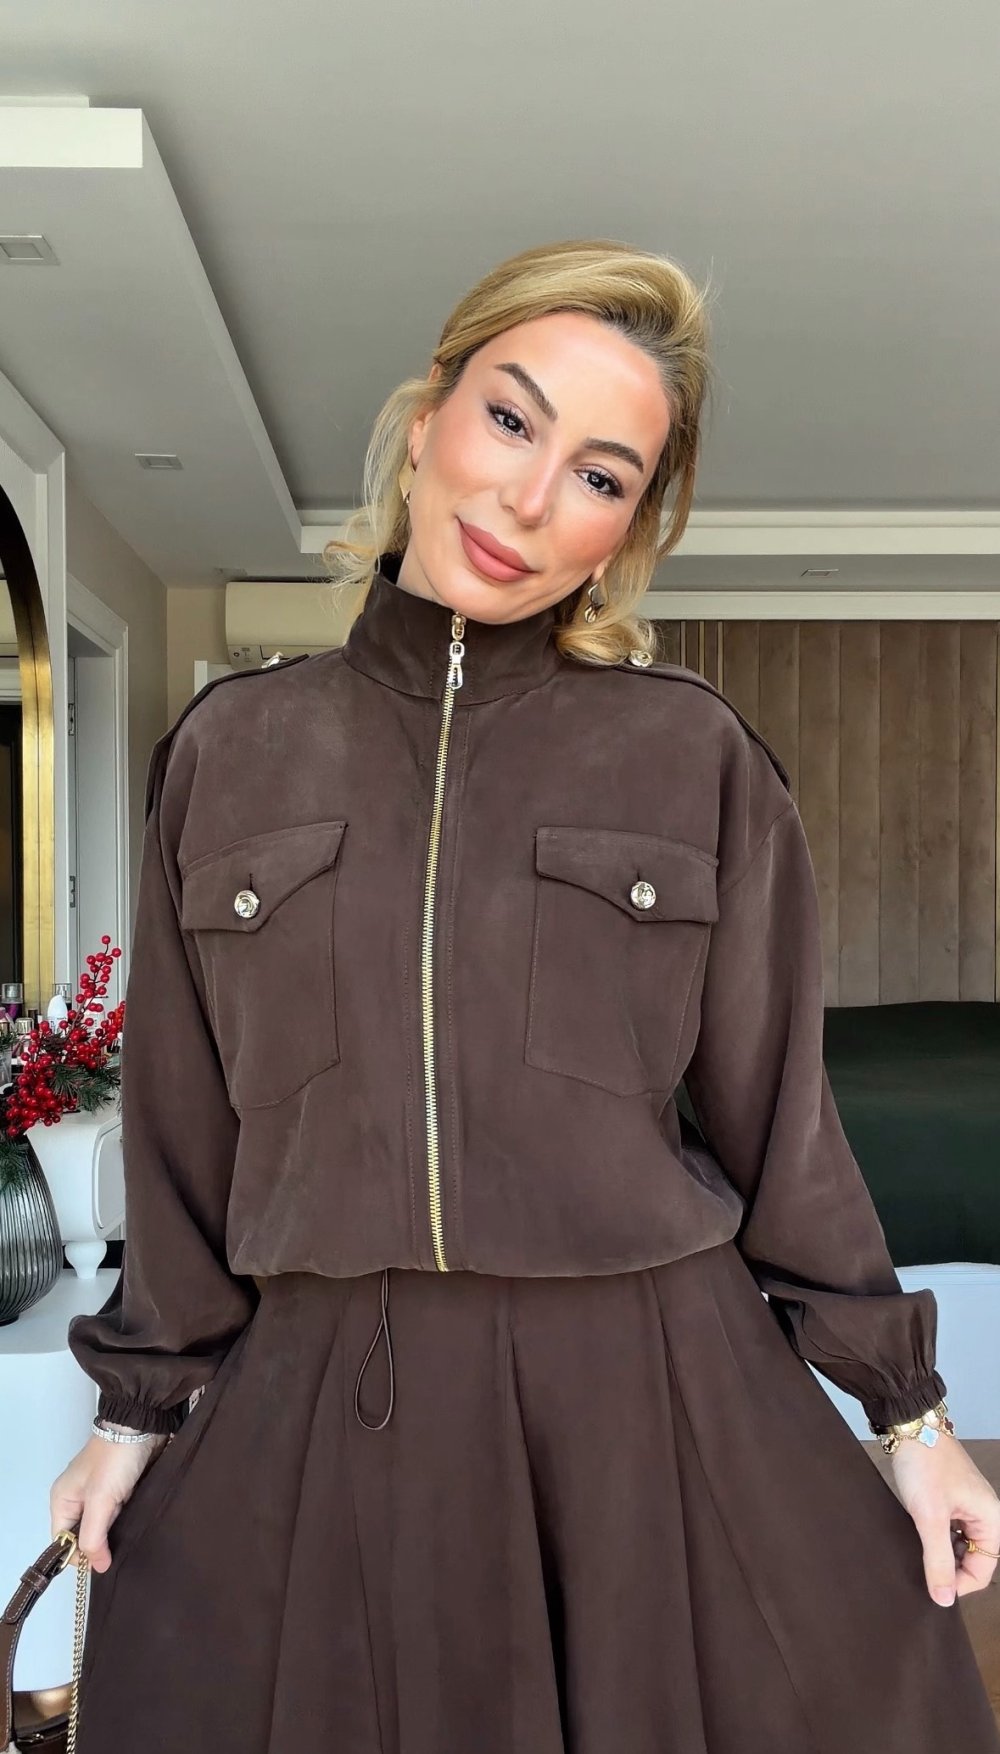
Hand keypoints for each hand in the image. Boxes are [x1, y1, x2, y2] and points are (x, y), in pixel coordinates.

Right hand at [50, 1430, 168, 1573]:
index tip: (100, 1562)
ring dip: (115, 1534)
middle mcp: (78, 1498)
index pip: (63, 1541)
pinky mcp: (120, 1491)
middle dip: (99, 1545)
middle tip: (117, 1552)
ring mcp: (100, 1494)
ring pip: (103, 1527)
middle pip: (83, 1536)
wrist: (143, 1426)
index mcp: (63, 1500)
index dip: (79, 1556)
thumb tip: (97, 1566)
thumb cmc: (115, 1456)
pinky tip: (136, 1527)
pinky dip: (126, 1522)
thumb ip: (94, 1536)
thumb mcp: (100, 1500)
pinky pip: (119, 1516)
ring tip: (128, 1540)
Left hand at [890, 1433, 999, 1605]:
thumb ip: (938, 1560)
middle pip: (973, 1560)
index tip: (933, 1588)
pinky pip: (947, 1531)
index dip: (959, 1584)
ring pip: (958, 1546)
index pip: (983, 1571)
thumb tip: (944, 1599)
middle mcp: (984, 1514)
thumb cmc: (925, 1463)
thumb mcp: (930, 1517)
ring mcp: (966, 1506)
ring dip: (941, 1553)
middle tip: (923, 1567)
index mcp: (990, 1519)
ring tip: (919, 1549)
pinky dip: (934, 1538)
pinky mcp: (949, 1500)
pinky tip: (917, 1536)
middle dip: (950, 1568)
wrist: (908, 1425)